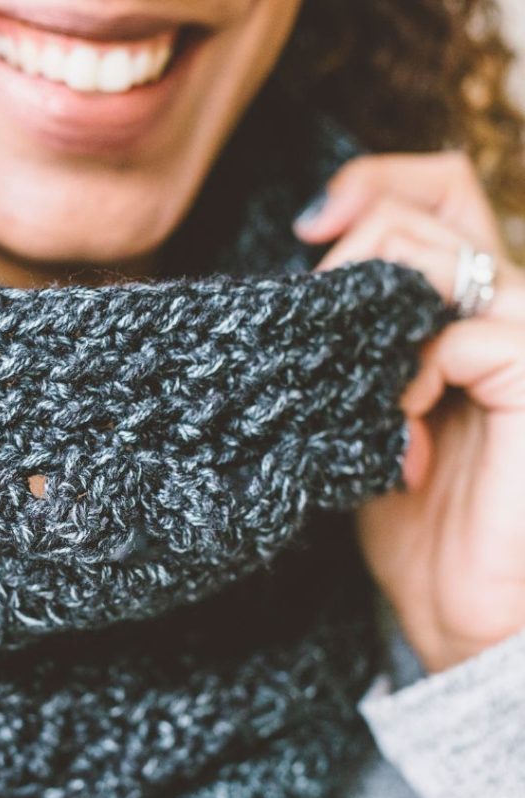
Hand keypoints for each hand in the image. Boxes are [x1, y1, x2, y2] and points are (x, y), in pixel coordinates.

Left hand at [295, 152, 524, 672]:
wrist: (451, 604)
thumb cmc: (402, 511)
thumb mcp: (357, 406)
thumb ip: (351, 338)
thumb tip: (306, 272)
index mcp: (459, 305)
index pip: (435, 191)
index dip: (373, 184)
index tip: (311, 227)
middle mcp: (501, 308)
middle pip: (434, 203)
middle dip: (353, 253)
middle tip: (323, 327)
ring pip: (444, 257)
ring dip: (374, 315)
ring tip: (368, 396)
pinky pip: (469, 335)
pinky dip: (414, 372)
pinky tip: (399, 426)